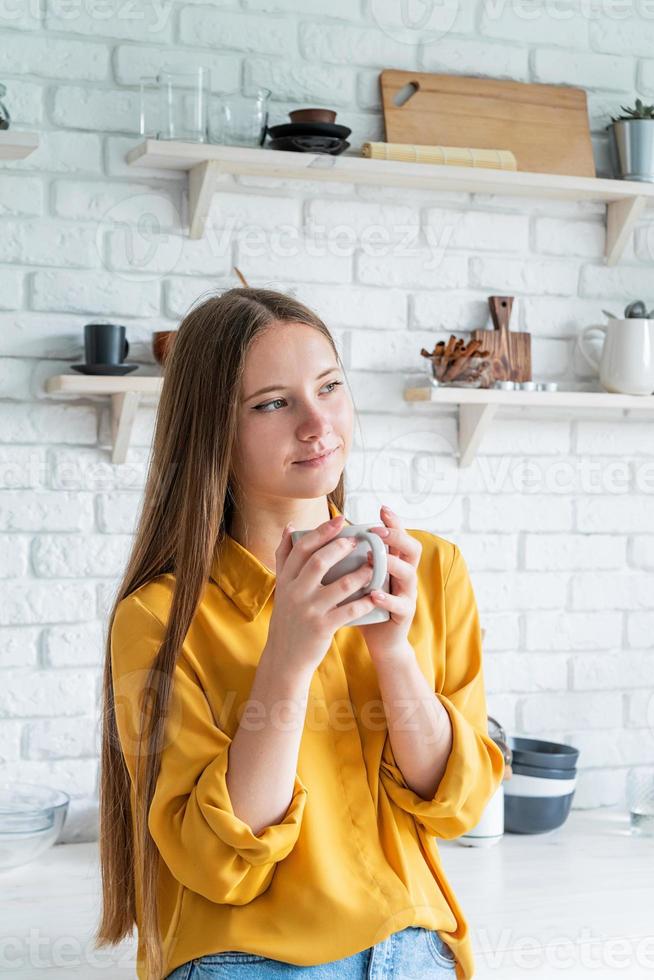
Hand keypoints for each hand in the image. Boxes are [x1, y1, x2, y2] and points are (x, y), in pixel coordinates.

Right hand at [267, 514, 380, 676]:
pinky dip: (364, 602)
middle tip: (359, 540)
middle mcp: (295, 593)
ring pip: (340, 586)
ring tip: (374, 565)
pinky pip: (348, 611)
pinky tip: (375, 595)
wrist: (285, 656)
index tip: (339, 520)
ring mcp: (309, 611)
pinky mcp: (322, 628)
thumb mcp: (282, 586)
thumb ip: (285, 556)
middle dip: (342, 548)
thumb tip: (290, 526)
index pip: (302, 548)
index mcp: (286, 579)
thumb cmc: (289, 616)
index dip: (322, 532)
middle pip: (319, 562)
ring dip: (360, 574)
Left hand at [356, 505, 421, 663]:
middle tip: (378, 531)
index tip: (382, 508)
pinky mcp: (404, 615)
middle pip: (412, 548)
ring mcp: (407, 594)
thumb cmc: (362, 605)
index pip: (399, 536)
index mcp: (394, 563)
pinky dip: (387, 599)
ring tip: (375, 559)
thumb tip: (324, 535)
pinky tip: (374, 595)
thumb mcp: (356, 578)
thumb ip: (347, 559)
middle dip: (397, 537)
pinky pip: (400, 605)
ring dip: (392, 564)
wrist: (378, 640)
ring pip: (409, 573)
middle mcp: (404, 575)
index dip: (394, 522)